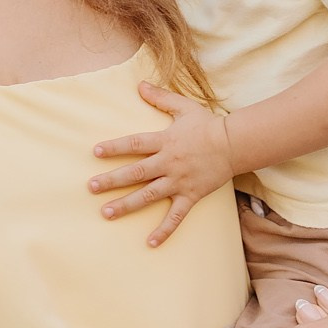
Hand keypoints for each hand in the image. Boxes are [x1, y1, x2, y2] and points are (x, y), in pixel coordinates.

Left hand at [89, 85, 237, 246]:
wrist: (235, 144)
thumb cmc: (209, 125)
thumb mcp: (184, 107)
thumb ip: (161, 98)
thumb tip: (140, 85)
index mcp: (165, 141)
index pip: (135, 144)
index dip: (115, 148)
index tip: (95, 152)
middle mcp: (169, 163)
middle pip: (136, 173)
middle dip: (112, 180)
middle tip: (91, 187)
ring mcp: (179, 182)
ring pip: (148, 196)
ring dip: (127, 205)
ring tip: (106, 213)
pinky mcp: (191, 196)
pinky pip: (176, 216)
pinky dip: (164, 230)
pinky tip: (150, 243)